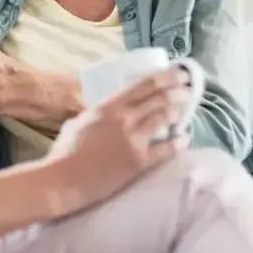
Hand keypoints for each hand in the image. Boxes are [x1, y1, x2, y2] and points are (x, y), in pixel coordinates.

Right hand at [46, 68, 192, 211]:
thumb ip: (93, 116)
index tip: (178, 72)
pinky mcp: (140, 162)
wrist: (64, 180)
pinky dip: (179, 142)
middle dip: (178, 91)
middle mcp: (124, 119)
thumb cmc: (64, 153)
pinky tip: (185, 138)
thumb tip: (100, 114)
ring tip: (187, 107)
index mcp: (108, 107)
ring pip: (164, 118)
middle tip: (188, 87)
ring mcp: (134, 140)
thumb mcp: (77, 123)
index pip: (143, 85)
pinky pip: (167, 150)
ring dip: (178, 110)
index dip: (165, 76)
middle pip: (159, 98)